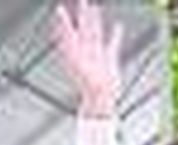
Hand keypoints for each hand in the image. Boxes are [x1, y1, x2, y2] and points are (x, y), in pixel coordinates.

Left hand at [53, 0, 122, 119]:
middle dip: (83, 15)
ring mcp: (96, 57)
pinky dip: (116, 36)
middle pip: (83, 29)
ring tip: (95, 8)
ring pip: (96, 34)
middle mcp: (85, 54)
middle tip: (83, 1)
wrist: (102, 102)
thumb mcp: (81, 72)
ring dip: (96, 21)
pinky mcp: (108, 61)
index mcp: (76, 55)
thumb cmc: (91, 90)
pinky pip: (112, 45)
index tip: (59, 10)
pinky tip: (118, 27)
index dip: (64, 21)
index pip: (68, 34)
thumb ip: (76, 57)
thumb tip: (72, 53)